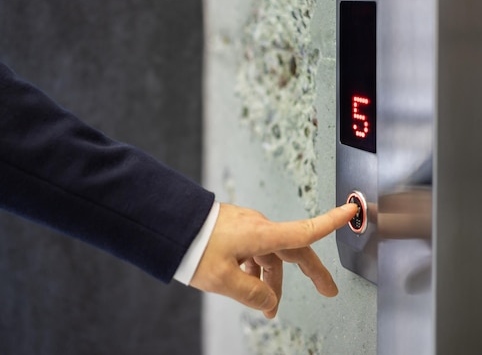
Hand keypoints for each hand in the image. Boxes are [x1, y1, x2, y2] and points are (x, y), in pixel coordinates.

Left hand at [189, 202, 357, 317]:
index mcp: (261, 235)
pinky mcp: (234, 229)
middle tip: (326, 291)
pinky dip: (256, 270)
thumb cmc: (193, 246)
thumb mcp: (222, 279)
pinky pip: (253, 251)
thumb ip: (251, 294)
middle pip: (292, 250)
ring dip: (272, 280)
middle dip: (310, 272)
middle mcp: (258, 227)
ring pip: (270, 255)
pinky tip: (247, 286)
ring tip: (268, 308)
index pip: (305, 230)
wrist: (167, 224)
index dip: (332, 222)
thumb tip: (269, 303)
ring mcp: (245, 227)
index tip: (351, 211)